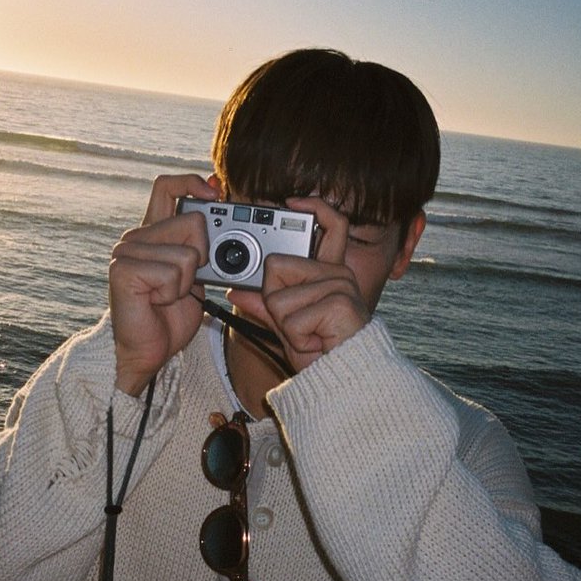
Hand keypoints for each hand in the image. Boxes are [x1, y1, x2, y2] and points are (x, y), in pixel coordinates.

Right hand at [109, 174, 215, 394]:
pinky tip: (157, 302)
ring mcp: (126, 251)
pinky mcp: (123, 270)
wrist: (148, 351)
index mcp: (153, 231)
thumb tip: (216, 198)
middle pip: (193, 220)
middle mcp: (136, 236)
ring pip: (187, 252)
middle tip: (184, 281)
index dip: (193, 183)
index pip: (169, 186)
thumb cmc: (170, 315)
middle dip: (203, 256)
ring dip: (187, 281)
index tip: (215, 193)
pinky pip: (172, 272)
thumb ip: (203, 242)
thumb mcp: (195, 273)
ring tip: (167, 295)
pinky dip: (174, 293)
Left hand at [228, 197, 369, 373]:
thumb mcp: (286, 326)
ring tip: (310, 336)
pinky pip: (290, 319)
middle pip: (276, 266)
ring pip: (278, 298)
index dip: (312, 207)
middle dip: (275, 301)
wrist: (346, 381)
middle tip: (300, 323)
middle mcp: (338, 273)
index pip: (330, 223)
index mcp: (328, 271)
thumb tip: (234, 290)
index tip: (291, 199)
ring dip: (286, 325)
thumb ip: (264, 305)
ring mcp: (341, 286)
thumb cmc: (322, 352)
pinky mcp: (339, 303)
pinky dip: (296, 338)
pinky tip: (317, 342)